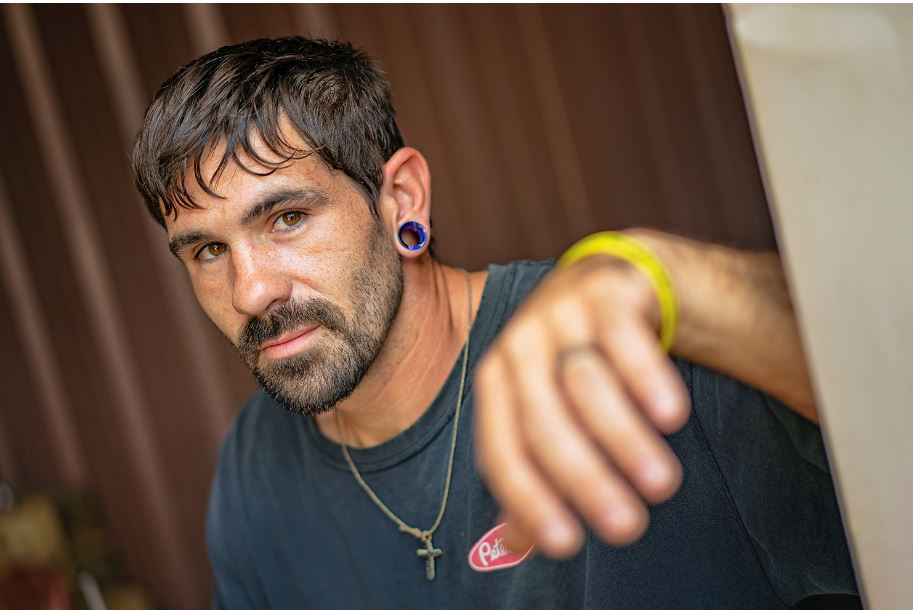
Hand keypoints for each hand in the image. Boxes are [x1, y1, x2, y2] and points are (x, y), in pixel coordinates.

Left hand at [473, 252, 690, 558]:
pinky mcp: (606, 289)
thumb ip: (534, 470)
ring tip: (661, 485)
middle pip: (543, 421)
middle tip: (628, 527)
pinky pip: (624, 337)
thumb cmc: (579, 363)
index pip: (502, 449)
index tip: (567, 545)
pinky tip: (671, 416)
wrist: (613, 283)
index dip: (529, 500)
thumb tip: (517, 544)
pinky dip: (646, 378)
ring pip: (585, 382)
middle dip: (584, 479)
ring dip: (623, 438)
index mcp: (496, 381)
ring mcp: (561, 311)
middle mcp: (519, 344)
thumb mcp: (547, 411)